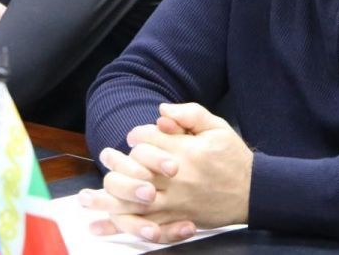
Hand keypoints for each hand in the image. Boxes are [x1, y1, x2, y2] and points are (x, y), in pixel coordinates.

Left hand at [80, 102, 252, 242]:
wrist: (253, 192)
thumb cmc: (233, 157)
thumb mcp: (217, 127)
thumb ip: (189, 114)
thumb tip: (160, 112)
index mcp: (185, 152)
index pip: (146, 140)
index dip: (136, 136)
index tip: (136, 137)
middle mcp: (176, 178)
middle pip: (134, 171)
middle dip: (115, 163)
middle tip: (107, 157)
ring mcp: (175, 202)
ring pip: (133, 201)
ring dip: (107, 199)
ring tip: (86, 198)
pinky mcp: (176, 220)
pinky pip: (144, 226)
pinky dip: (121, 226)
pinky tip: (102, 226)